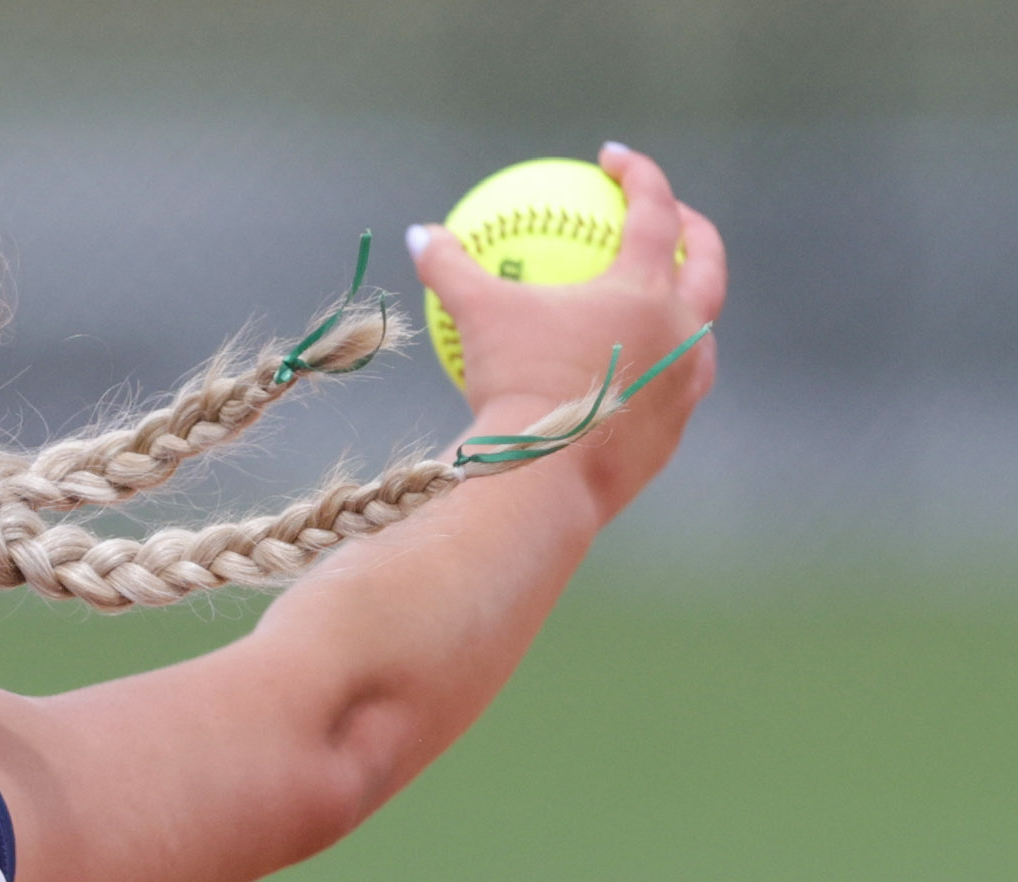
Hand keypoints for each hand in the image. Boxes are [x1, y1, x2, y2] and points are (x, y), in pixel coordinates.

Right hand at [410, 142, 728, 525]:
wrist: (545, 477)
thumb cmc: (513, 387)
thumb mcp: (476, 319)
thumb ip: (451, 269)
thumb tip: (419, 234)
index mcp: (645, 288)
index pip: (654, 209)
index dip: (635, 173)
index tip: (611, 159)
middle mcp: (681, 327)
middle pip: (707, 260)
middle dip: (694, 229)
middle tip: (672, 220)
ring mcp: (685, 380)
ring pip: (700, 328)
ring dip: (686, 305)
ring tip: (663, 304)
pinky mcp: (674, 428)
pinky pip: (673, 386)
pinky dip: (656, 368)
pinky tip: (627, 376)